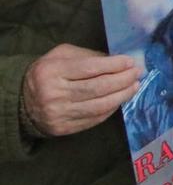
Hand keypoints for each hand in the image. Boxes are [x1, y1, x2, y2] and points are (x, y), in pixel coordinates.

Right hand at [21, 44, 138, 137]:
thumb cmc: (48, 72)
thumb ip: (87, 56)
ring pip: (98, 106)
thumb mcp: (62, 55)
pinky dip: (110, 109)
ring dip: (122, 96)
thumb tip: (116, 61)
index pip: (90, 68)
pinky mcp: (63, 128)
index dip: (114, 65)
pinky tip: (119, 100)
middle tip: (137, 73)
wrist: (23, 101)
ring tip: (134, 86)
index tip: (130, 62)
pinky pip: (94, 119)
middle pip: (97, 88)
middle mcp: (54, 94)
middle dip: (122, 80)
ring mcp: (58, 114)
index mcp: (52, 71)